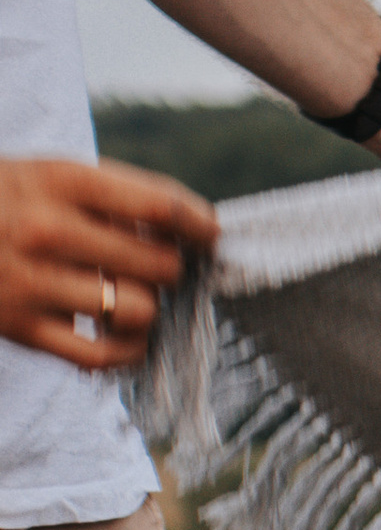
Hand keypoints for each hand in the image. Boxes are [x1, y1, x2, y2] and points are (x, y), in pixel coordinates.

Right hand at [0, 154, 215, 368]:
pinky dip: (125, 350)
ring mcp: (32, 281)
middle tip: (162, 267)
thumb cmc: (0, 201)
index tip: (210, 233)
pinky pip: (102, 355)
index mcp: (57, 179)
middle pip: (157, 263)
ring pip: (137, 310)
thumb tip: (186, 229)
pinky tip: (123, 336)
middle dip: (171, 268)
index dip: (198, 223)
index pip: (157, 205)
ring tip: (132, 296)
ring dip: (146, 307)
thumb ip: (108, 196)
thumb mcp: (43, 174)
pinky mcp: (22, 328)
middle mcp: (47, 229)